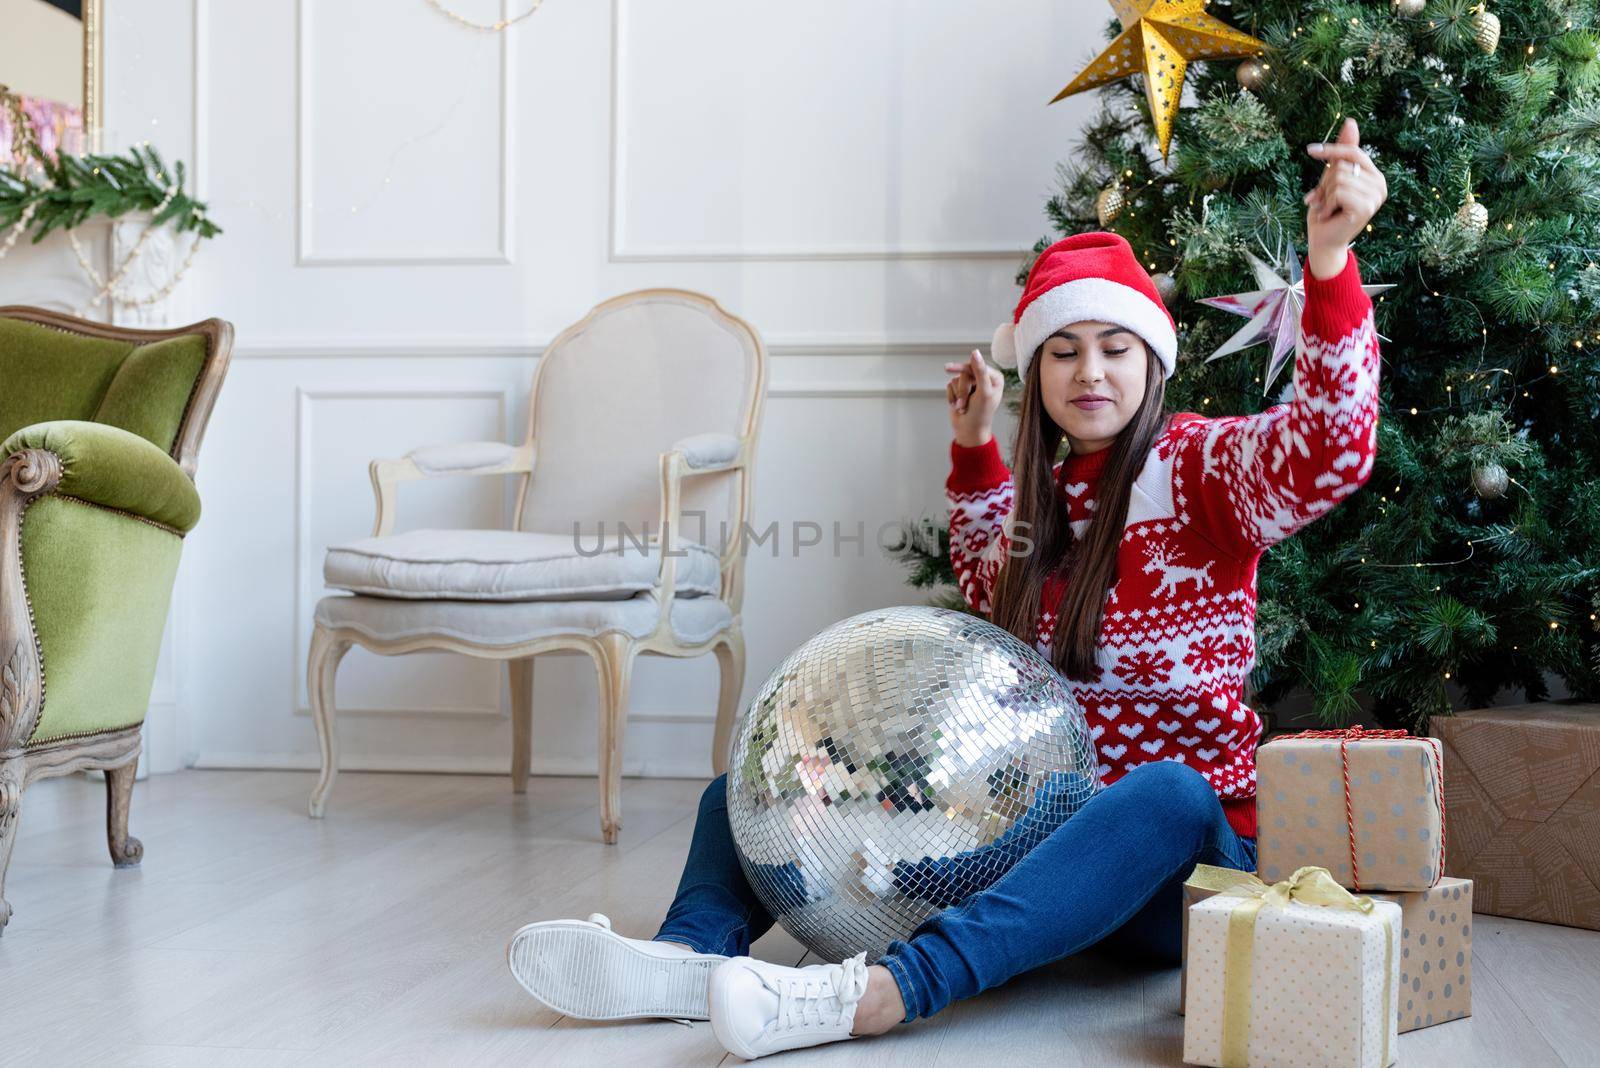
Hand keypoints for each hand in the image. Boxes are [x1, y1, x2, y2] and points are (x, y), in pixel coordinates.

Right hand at [945, 348, 1004, 446]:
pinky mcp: (960, 389)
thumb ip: (980, 371)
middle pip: (964, 373)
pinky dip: (952, 397)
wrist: (969, 431)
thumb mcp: (983, 392)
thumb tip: (974, 351)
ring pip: (956, 379)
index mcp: (994, 377)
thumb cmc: (981, 414)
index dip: (963, 369)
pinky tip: (958, 406)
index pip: (976, 366)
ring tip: (962, 407)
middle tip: (964, 404)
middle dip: (962, 390)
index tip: (948, 368)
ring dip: (957, 396)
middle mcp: (983, 378)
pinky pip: (950, 386)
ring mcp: (971, 384)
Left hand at [1304, 117, 1386, 277]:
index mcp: (1375, 176)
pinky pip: (1339, 191)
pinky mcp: (1366, 207)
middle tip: (1324, 200)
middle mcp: (1380, 185)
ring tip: (1327, 208)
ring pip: (1339, 178)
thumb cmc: (1326, 210)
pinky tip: (1329, 215)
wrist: (1323, 241)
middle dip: (1325, 182)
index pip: (1352, 152)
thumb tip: (1351, 121)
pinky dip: (1327, 203)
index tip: (1310, 150)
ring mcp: (1376, 197)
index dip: (1331, 150)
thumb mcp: (1332, 178)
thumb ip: (1342, 154)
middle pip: (1342, 165)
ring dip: (1325, 195)